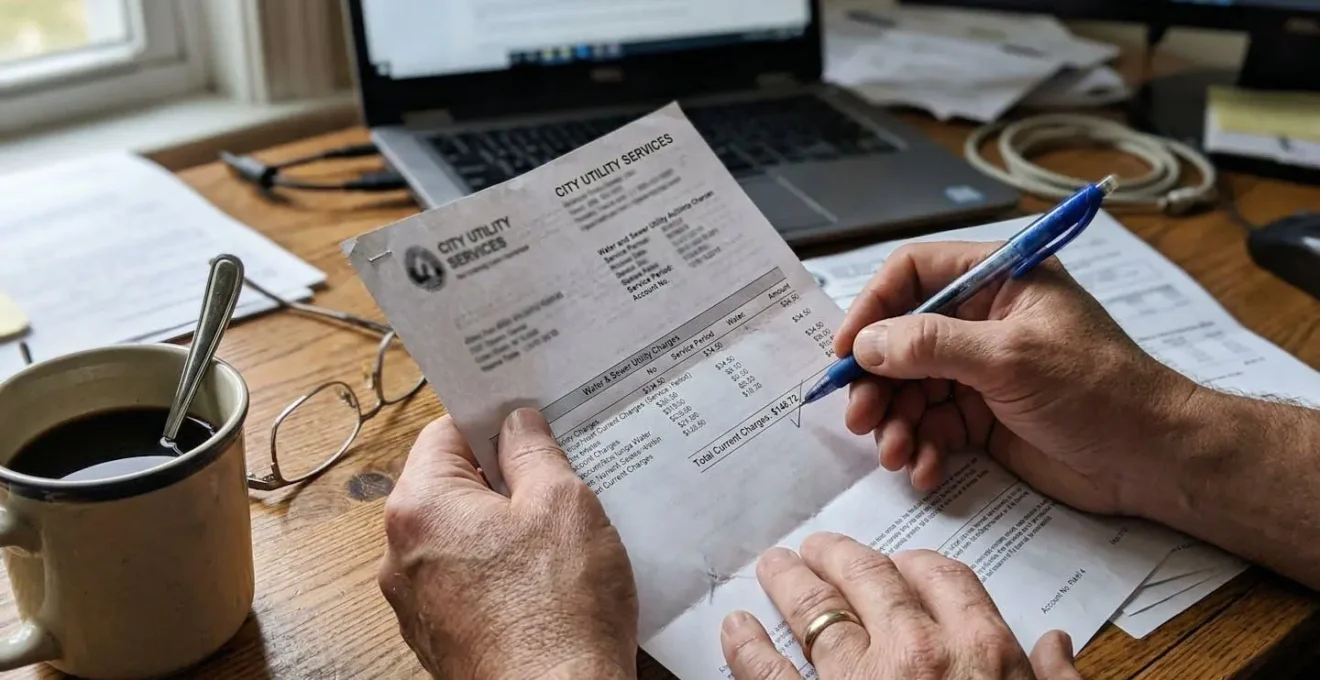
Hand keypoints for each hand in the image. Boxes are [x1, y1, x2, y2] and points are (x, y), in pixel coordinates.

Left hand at [378, 410, 637, 679]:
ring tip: (561, 530)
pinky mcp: (443, 638)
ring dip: (506, 526)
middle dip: (504, 476)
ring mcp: (419, 603)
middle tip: (559, 474)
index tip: (529, 419)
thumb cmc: (559, 610)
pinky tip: (549, 576)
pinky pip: (470, 581)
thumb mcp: (562, 503)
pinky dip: (503, 570)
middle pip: (451, 486)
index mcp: (420, 508)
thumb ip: (534, 452)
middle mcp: (403, 555)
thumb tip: (517, 425)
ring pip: (462, 537)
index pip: (445, 433)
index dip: (492, 420)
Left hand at [720, 534, 1079, 679]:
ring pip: (814, 612)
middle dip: (837, 556)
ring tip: (774, 567)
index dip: (913, 564)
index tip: (896, 562)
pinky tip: (736, 628)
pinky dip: (746, 646)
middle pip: (867, 580)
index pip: (941, 577)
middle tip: (816, 547)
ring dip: (789, 582)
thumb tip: (1055, 645)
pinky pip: (769, 673)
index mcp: (979, 650)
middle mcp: (915, 654)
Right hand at [834, 241, 1201, 514]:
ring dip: (895, 422)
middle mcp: (983, 319)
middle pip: (901, 338)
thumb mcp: (1009, 358)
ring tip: (895, 452)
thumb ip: (931, 346)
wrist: (1151, 459)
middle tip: (860, 417)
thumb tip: (867, 344)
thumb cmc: (1097, 389)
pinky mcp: (983, 417)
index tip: (846, 352)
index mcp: (998, 279)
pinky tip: (924, 469)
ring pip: (910, 388)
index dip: (873, 308)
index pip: (913, 274)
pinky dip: (921, 448)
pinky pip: (932, 427)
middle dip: (878, 381)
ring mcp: (981, 369)